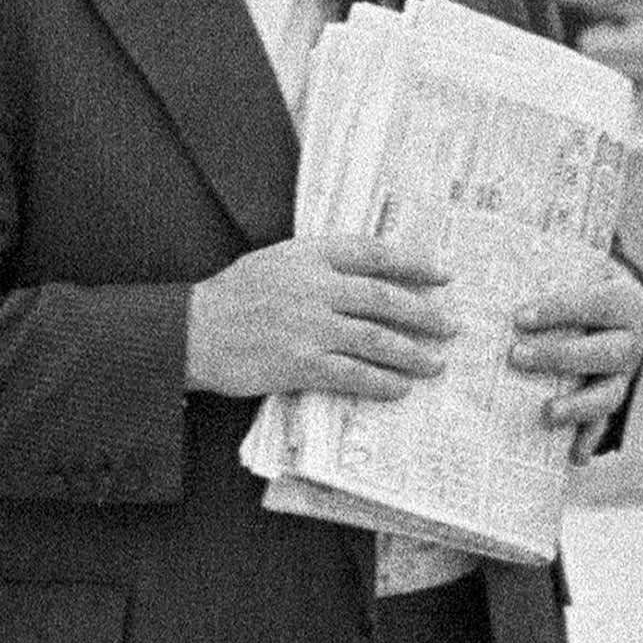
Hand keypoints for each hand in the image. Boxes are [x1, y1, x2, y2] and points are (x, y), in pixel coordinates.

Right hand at [185, 235, 454, 398]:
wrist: (191, 331)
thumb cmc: (236, 294)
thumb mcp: (279, 260)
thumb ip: (323, 262)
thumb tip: (374, 272)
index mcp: (311, 254)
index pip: (375, 253)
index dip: (415, 262)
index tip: (445, 274)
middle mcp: (315, 287)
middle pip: (385, 298)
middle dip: (425, 313)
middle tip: (452, 326)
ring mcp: (308, 326)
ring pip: (376, 339)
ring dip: (412, 353)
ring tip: (435, 363)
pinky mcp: (299, 363)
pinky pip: (351, 374)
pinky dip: (380, 382)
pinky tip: (399, 388)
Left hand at [508, 268, 642, 462]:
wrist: (614, 304)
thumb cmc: (577, 281)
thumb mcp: (571, 266)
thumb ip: (544, 267)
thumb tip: (487, 269)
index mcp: (626, 298)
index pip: (597, 304)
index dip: (560, 310)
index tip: (518, 318)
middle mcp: (633, 338)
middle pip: (607, 351)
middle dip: (560, 356)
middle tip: (514, 356)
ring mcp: (625, 373)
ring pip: (610, 393)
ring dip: (579, 406)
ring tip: (546, 414)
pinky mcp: (612, 397)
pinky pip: (603, 422)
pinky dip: (588, 438)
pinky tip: (571, 456)